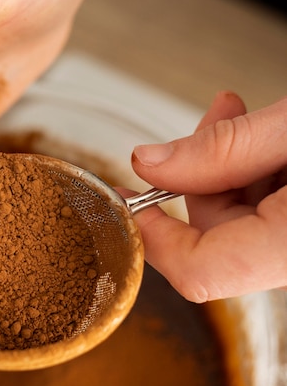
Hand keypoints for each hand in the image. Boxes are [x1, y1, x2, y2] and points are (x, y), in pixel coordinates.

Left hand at [131, 91, 286, 301]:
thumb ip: (223, 149)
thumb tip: (150, 162)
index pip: (197, 271)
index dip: (151, 235)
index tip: (124, 198)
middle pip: (212, 237)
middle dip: (198, 174)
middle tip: (213, 121)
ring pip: (235, 221)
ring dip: (227, 165)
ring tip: (240, 114)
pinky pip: (260, 216)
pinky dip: (251, 174)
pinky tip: (260, 136)